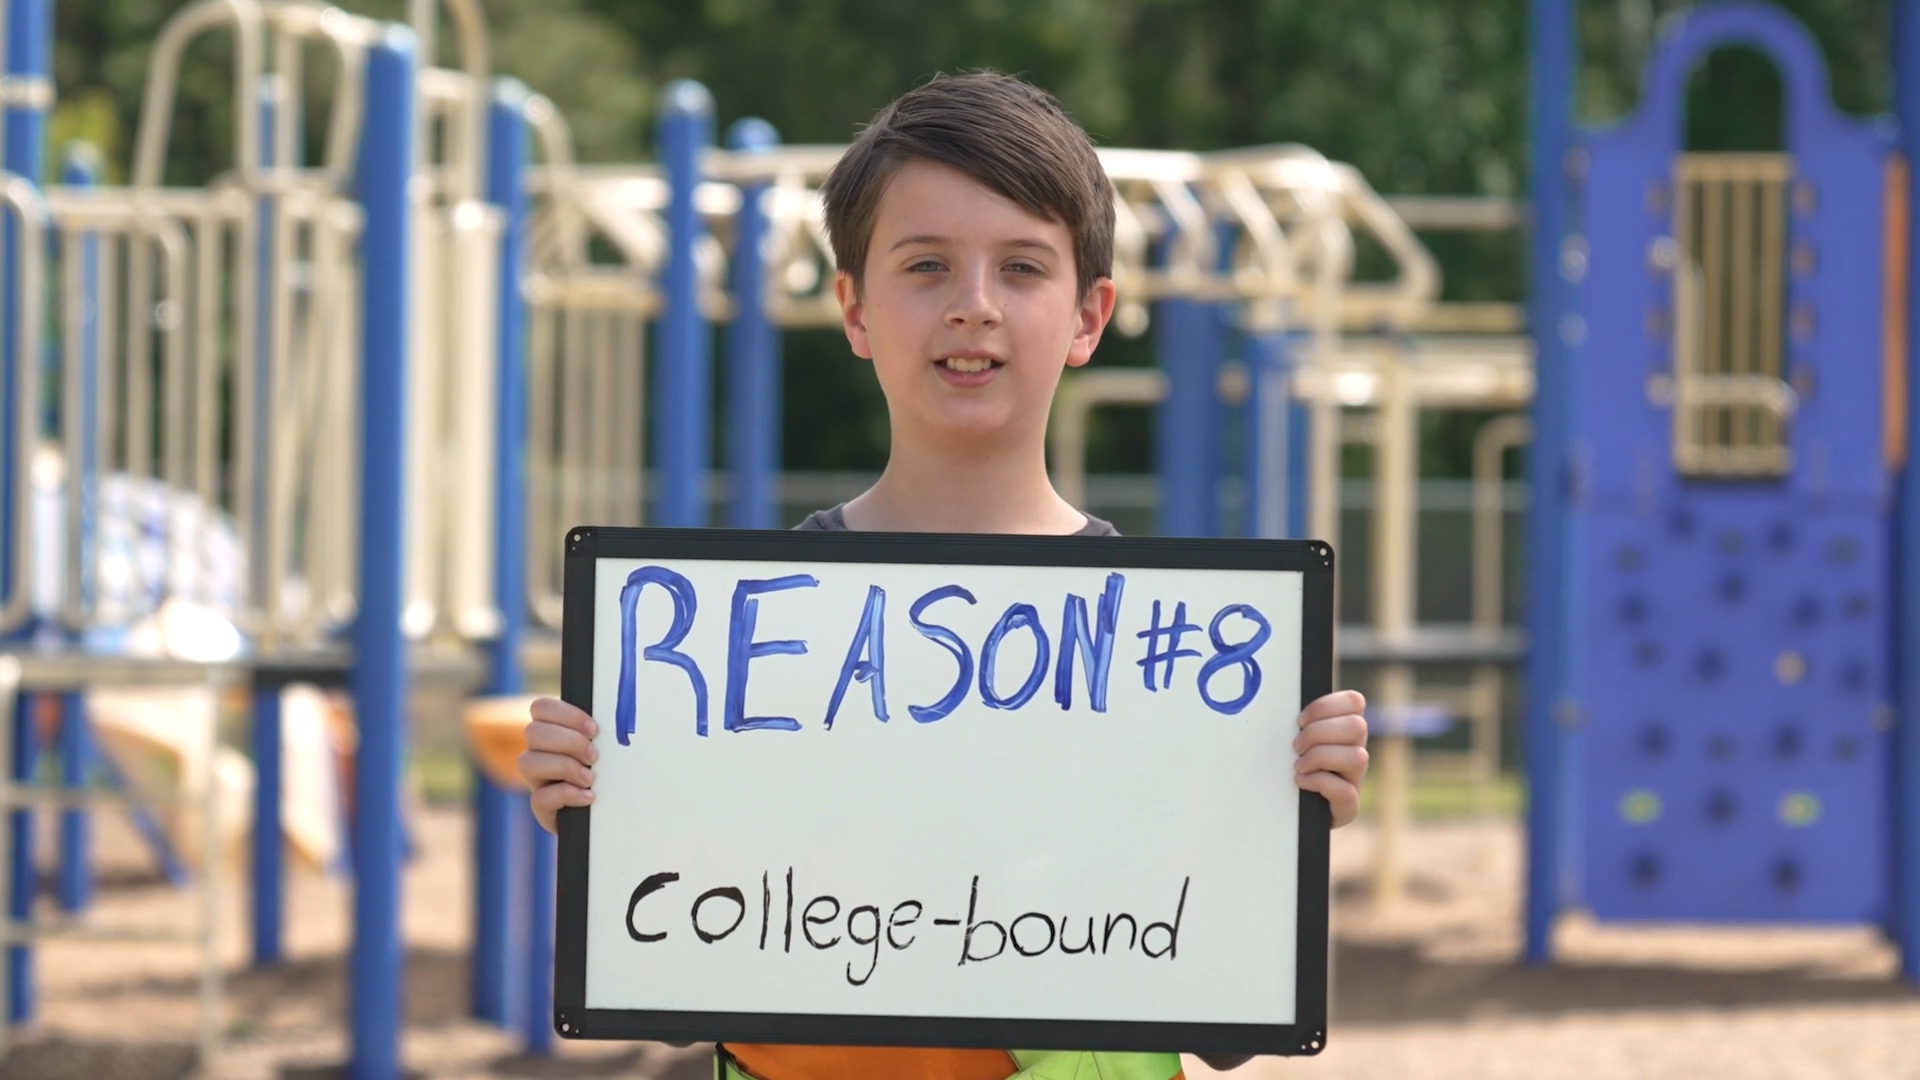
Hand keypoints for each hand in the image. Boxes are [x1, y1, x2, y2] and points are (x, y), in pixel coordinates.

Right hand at [519, 696, 598, 833]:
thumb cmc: (609, 773)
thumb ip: (604, 732)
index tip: (593, 729)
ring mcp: (537, 780)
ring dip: (564, 767)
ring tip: (590, 778)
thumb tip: (620, 717)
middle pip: (533, 732)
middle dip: (568, 741)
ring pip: (528, 762)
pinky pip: (540, 798)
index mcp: (552, 731)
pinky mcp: (542, 807)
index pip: (541, 708)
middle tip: (594, 755)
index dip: (566, 715)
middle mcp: (538, 752)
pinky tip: (588, 796)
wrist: (609, 812)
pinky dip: (567, 794)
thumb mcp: (608, 748)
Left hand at [1294, 689, 1367, 827]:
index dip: (1326, 706)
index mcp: (1346, 730)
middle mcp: (1356, 752)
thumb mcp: (1295, 740)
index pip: (1355, 701)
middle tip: (1296, 746)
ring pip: (1358, 757)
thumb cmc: (1289, 768)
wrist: (1288, 812)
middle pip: (1357, 727)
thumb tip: (1283, 701)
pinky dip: (1319, 782)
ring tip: (1298, 765)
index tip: (1300, 720)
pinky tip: (1301, 781)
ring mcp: (1355, 780)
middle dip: (1319, 732)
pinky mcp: (1348, 807)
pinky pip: (1345, 791)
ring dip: (1320, 757)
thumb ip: (1301, 722)